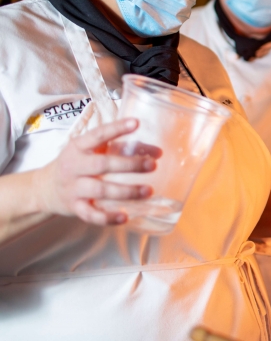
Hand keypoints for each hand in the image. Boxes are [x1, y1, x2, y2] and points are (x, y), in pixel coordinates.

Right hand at [33, 118, 158, 225]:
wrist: (45, 188)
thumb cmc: (78, 165)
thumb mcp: (91, 151)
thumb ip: (120, 148)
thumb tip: (157, 153)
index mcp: (78, 147)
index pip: (98, 135)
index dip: (116, 129)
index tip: (136, 123)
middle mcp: (74, 166)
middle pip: (102, 164)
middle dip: (129, 165)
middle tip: (152, 165)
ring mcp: (73, 188)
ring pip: (100, 190)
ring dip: (126, 191)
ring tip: (148, 191)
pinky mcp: (74, 207)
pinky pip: (91, 214)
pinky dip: (107, 217)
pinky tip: (124, 216)